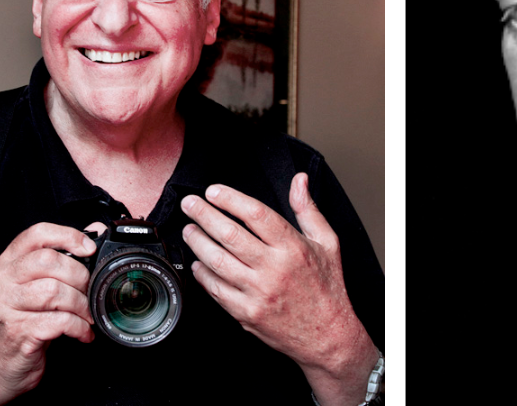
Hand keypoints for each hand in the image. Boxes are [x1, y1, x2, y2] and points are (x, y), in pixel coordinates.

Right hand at [0, 222, 98, 401]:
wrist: (0, 361)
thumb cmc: (26, 317)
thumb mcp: (40, 283)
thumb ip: (64, 257)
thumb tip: (96, 230)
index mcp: (11, 261)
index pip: (37, 234)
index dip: (68, 236)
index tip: (89, 248)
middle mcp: (4, 279)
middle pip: (48, 261)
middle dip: (79, 275)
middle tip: (89, 291)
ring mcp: (6, 306)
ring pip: (53, 291)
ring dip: (80, 304)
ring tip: (87, 314)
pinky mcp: (17, 332)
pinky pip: (58, 322)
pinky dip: (78, 326)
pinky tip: (82, 332)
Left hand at [182, 174, 377, 404]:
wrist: (327, 335)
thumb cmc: (327, 287)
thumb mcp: (327, 243)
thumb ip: (308, 210)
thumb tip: (299, 180)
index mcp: (293, 247)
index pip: (256, 214)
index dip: (230, 199)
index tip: (214, 191)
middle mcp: (274, 268)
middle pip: (230, 234)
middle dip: (204, 215)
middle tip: (190, 203)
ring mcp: (258, 292)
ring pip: (218, 261)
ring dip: (198, 242)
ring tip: (189, 229)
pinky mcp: (246, 313)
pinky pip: (216, 290)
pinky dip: (202, 274)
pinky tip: (198, 262)